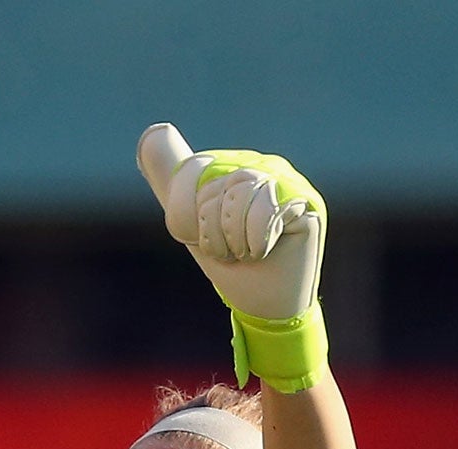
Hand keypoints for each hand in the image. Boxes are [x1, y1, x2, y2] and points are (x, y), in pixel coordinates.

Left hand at [136, 122, 327, 391]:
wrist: (265, 306)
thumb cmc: (233, 267)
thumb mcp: (193, 224)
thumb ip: (173, 182)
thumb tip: (152, 134)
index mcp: (229, 166)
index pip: (193, 170)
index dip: (187, 212)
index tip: (199, 240)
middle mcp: (258, 164)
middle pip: (216, 183)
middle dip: (213, 231)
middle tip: (230, 252)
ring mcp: (285, 178)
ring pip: (241, 190)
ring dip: (235, 237)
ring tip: (246, 253)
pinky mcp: (305, 199)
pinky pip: (266, 208)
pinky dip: (257, 240)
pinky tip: (266, 250)